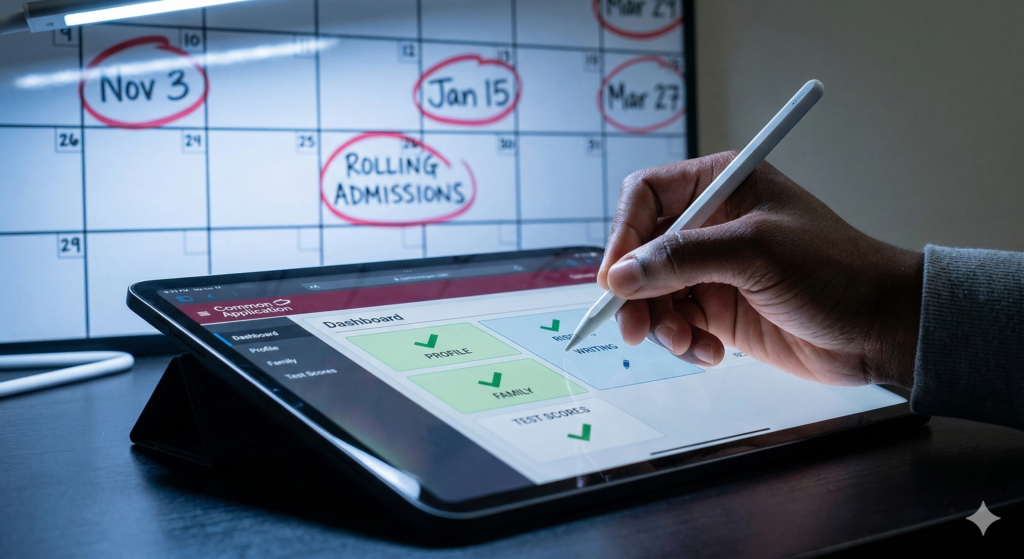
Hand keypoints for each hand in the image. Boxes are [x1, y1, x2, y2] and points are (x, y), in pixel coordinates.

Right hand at [598, 152, 922, 387]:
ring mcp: (714, 269)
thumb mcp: (755, 252)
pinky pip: (676, 323)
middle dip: (635, 291)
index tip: (616, 276)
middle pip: (641, 251)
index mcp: (721, 185)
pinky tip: (710, 353)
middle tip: (633, 326)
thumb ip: (683, 258)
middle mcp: (711, 224)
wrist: (880, 327)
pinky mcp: (719, 309)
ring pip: (653, 293)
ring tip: (685, 342)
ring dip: (659, 323)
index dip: (624, 234)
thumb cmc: (836, 271)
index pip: (647, 196)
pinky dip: (683, 342)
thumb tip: (622, 274)